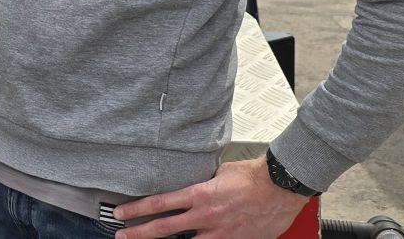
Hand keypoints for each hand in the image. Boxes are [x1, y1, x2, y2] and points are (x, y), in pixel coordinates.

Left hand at [113, 158, 307, 238]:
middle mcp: (206, 216)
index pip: (159, 204)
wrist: (282, 186)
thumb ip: (203, 182)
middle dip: (139, 233)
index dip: (136, 210)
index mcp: (200, 195)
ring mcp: (220, 233)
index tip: (121, 213)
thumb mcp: (220, 172)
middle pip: (164, 229)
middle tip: (122, 236)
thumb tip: (194, 184)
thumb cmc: (254, 176)